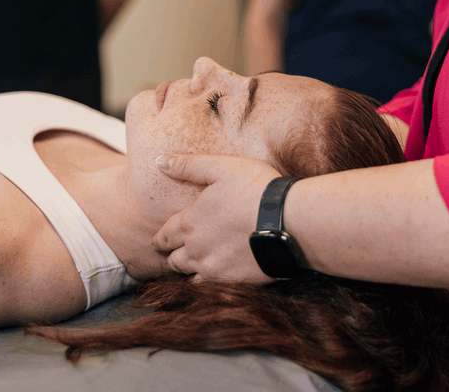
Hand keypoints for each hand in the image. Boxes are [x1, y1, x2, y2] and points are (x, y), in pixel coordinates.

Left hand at [152, 154, 281, 282]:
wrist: (290, 223)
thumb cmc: (257, 190)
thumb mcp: (221, 167)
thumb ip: (188, 165)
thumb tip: (159, 161)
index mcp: (190, 222)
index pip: (165, 235)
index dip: (161, 238)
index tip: (159, 240)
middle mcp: (196, 249)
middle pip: (173, 259)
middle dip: (172, 254)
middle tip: (173, 253)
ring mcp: (213, 268)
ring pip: (188, 274)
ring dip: (187, 268)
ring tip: (192, 264)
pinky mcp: (231, 282)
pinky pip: (208, 287)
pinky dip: (206, 282)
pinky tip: (212, 277)